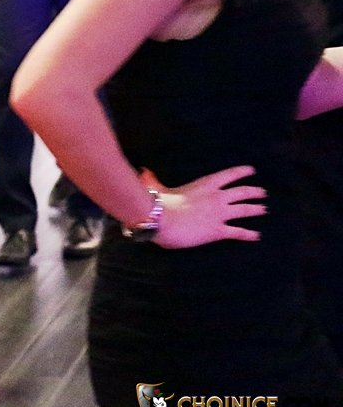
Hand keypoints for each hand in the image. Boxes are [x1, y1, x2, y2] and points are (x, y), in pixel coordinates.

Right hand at [149, 165, 266, 248]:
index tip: (252, 170)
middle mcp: (217, 197)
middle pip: (242, 192)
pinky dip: (249, 234)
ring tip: (263, 209)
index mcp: (205, 185)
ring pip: (245, 210)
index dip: (241, 172)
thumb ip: (156, 181)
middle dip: (254, 192)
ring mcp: (220, 214)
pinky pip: (238, 232)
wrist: (162, 220)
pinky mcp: (219, 230)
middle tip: (263, 193)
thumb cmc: (160, 203)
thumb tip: (144, 171)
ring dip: (256, 209)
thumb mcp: (161, 188)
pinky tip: (257, 235)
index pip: (228, 175)